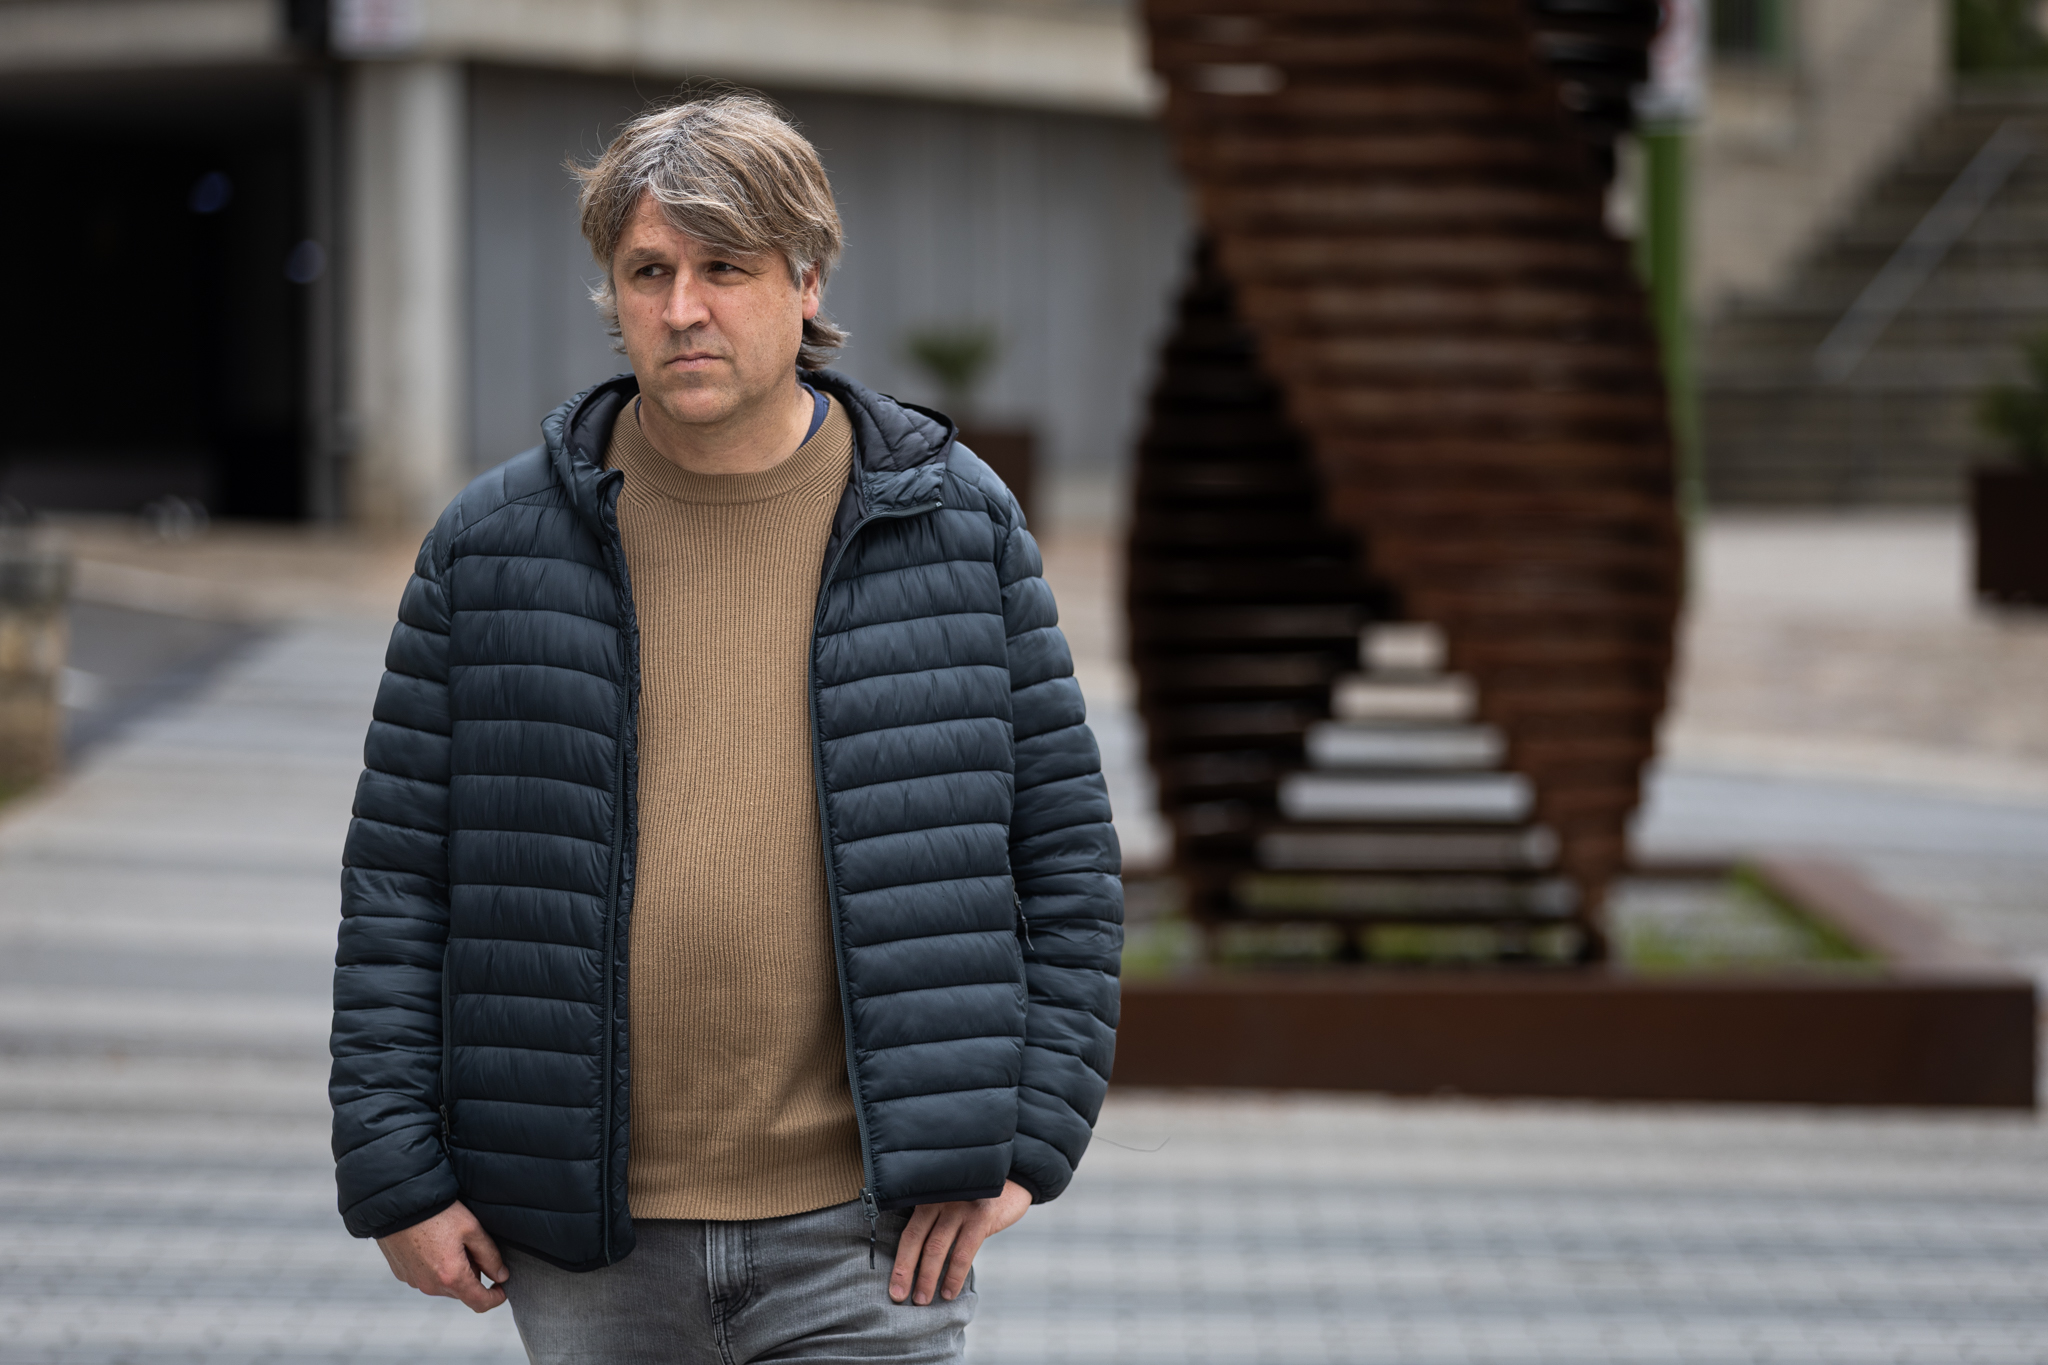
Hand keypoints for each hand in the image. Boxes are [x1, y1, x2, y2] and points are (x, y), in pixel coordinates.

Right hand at [376, 1201, 509, 1311]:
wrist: (400, 1204)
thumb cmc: (437, 1213)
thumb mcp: (472, 1229)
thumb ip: (490, 1256)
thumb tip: (501, 1275)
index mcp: (452, 1277)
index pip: (480, 1303)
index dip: (495, 1297)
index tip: (501, 1287)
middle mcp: (431, 1286)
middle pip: (462, 1291)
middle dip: (472, 1274)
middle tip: (471, 1247)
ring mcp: (415, 1282)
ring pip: (444, 1284)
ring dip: (452, 1271)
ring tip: (450, 1241)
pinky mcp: (403, 1274)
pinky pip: (426, 1277)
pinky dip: (434, 1267)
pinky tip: (433, 1244)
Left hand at [889, 1179, 1031, 1304]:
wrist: (1016, 1176)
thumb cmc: (980, 1194)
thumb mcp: (954, 1199)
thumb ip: (938, 1219)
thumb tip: (920, 1258)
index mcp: (930, 1197)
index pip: (909, 1232)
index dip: (899, 1262)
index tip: (893, 1288)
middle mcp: (941, 1199)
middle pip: (916, 1240)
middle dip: (905, 1272)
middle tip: (899, 1297)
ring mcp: (960, 1207)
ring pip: (937, 1248)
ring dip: (928, 1278)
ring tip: (922, 1300)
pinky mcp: (981, 1216)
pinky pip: (963, 1252)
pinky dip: (954, 1276)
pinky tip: (949, 1291)